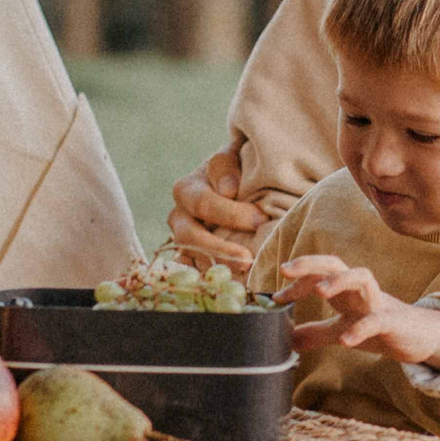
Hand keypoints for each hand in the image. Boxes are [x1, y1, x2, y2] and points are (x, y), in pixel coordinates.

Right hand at [169, 143, 260, 270]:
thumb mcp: (233, 155)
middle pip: (190, 237)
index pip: (203, 204)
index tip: (260, 220)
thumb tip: (228, 190)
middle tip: (248, 259)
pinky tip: (235, 285)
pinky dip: (213, 280)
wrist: (236, 182)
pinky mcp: (193, 259)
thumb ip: (226, 165)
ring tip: (245, 274)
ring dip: (217, 268)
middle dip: (220, 249)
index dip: (231, 214)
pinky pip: (195, 273)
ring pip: (191, 258)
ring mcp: (184, 241)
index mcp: (187, 189)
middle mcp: (179, 217)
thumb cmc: (237, 167)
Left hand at [274, 254, 439, 372]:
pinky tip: (345, 339)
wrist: (420, 338)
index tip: (276, 297)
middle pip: (336, 264)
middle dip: (311, 264)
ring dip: (340, 280)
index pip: (318, 274)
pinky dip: (361, 328)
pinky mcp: (393, 322)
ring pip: (362, 278)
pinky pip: (377, 320)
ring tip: (319, 292)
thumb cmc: (380, 328)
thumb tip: (286, 339)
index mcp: (346, 292)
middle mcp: (360, 291)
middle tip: (286, 270)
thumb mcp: (341, 330)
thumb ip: (316, 333)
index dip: (296, 281)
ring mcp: (378, 304)